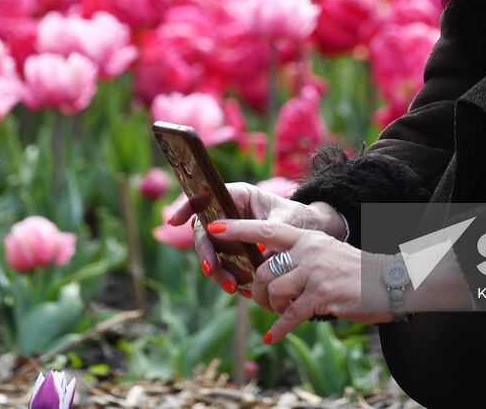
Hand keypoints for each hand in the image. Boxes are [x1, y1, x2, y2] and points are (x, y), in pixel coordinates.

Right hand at [165, 182, 345, 295]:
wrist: (311, 234)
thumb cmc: (300, 220)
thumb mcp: (289, 223)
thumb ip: (270, 232)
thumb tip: (255, 249)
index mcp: (240, 196)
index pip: (207, 196)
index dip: (187, 206)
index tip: (174, 222)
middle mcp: (230, 212)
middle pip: (205, 230)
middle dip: (206, 253)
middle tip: (212, 271)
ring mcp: (230, 233)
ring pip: (212, 252)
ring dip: (219, 271)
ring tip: (234, 287)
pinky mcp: (234, 251)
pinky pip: (224, 264)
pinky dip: (230, 277)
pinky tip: (242, 289)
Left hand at [205, 218, 395, 342]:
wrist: (388, 281)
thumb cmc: (353, 271)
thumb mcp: (324, 252)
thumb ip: (298, 257)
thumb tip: (266, 272)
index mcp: (306, 237)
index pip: (265, 229)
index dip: (237, 229)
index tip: (214, 227)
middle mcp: (308, 250)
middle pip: (264, 270)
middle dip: (257, 291)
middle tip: (260, 301)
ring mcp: (316, 272)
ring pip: (275, 291)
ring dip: (272, 308)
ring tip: (279, 314)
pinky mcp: (323, 295)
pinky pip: (291, 314)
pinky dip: (280, 328)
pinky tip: (274, 336)